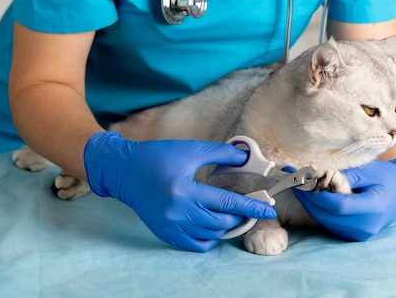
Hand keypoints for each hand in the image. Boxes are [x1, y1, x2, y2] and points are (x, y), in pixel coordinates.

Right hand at [83, 131, 276, 251]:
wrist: (126, 171)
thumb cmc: (159, 157)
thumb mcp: (191, 150)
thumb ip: (221, 154)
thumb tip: (245, 157)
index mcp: (186, 190)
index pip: (228, 203)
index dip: (252, 207)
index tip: (269, 210)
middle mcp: (178, 212)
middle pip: (221, 222)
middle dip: (240, 216)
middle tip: (248, 206)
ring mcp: (171, 226)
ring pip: (211, 235)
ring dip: (226, 226)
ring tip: (230, 213)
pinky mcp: (165, 233)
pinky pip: (195, 245)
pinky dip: (209, 238)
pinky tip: (213, 225)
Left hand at [292, 158, 395, 240]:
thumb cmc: (386, 178)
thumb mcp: (368, 171)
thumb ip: (344, 176)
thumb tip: (318, 176)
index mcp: (374, 208)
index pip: (339, 205)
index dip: (318, 194)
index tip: (303, 179)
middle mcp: (366, 226)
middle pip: (328, 215)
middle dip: (308, 197)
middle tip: (293, 179)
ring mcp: (359, 234)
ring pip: (325, 221)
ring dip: (310, 204)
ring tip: (298, 185)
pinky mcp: (353, 235)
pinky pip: (330, 223)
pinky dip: (318, 210)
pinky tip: (310, 196)